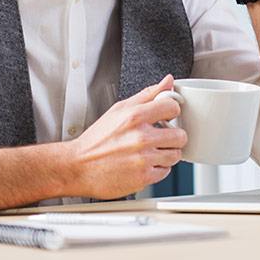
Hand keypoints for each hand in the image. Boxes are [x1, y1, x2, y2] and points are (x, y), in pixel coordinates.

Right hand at [68, 74, 187, 198]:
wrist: (78, 166)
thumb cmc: (97, 139)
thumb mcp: (119, 109)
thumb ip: (147, 95)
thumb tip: (168, 81)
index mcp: (135, 116)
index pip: (173, 107)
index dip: (171, 111)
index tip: (166, 116)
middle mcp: (141, 137)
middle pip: (180, 135)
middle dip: (173, 136)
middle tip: (161, 137)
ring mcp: (143, 159)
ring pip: (176, 155)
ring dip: (167, 153)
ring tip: (152, 151)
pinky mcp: (143, 177)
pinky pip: (166, 172)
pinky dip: (158, 168)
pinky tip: (145, 163)